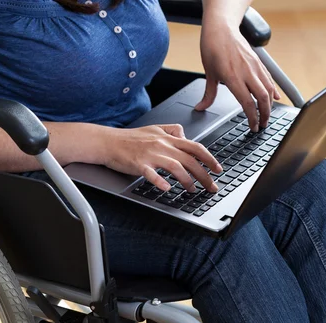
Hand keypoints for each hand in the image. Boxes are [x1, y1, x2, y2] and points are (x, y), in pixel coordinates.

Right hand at [102, 124, 222, 191]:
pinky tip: (167, 188)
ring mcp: (150, 154)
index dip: (209, 158)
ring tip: (192, 190)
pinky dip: (161, 182)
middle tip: (211, 187)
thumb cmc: (129, 138)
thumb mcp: (154, 128)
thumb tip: (185, 135)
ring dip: (187, 181)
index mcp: (167, 137)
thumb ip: (171, 130)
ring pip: (176, 167)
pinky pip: (152, 174)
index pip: (195, 147)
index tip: (218, 169)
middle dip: (204, 175)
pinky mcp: (138, 164)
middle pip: (190, 160)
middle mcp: (162, 145)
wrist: (108, 142)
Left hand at [195, 18, 280, 130]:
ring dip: (270, 105)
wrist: (221, 29)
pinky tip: (275, 98)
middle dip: (265, 114)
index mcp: (233, 77)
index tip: (253, 127)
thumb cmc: (213, 49)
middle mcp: (247, 72)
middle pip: (262, 98)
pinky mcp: (259, 62)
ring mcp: (255, 66)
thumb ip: (208, 94)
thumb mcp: (209, 74)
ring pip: (269, 89)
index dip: (252, 118)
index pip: (246, 103)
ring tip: (267, 115)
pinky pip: (269, 79)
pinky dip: (273, 90)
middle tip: (263, 125)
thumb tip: (200, 108)